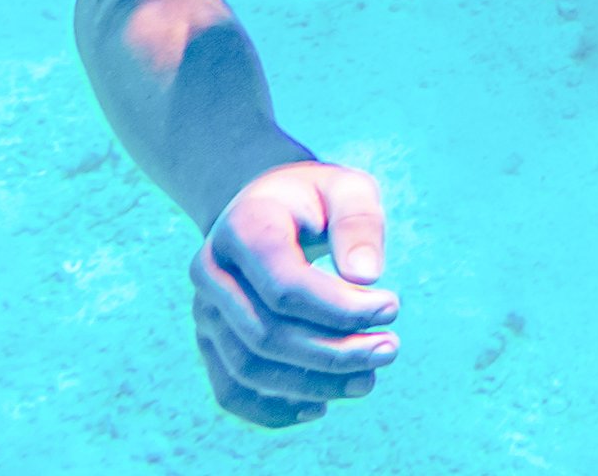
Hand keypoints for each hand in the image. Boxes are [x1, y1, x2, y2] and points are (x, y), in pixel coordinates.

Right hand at [188, 160, 400, 427]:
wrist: (265, 206)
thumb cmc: (316, 199)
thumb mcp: (347, 188)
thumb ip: (359, 222)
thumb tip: (367, 278)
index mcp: (242, 227)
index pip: (285, 286)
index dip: (341, 308)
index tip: (393, 307)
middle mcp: (211, 272)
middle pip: (267, 333)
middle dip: (334, 352)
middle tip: (391, 350)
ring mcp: (204, 311)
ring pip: (249, 368)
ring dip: (312, 385)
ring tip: (368, 380)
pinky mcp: (208, 342)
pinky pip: (231, 391)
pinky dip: (273, 409)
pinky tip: (322, 405)